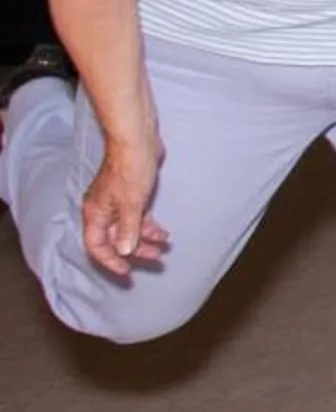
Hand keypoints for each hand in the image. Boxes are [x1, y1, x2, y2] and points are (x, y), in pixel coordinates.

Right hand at [79, 144, 168, 276]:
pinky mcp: (131, 193)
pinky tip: (163, 232)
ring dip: (145, 239)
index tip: (127, 272)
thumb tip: (123, 252)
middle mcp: (103, 209)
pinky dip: (148, 225)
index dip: (110, 261)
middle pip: (114, 239)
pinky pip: (137, 217)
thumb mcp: (131, 203)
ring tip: (164, 244)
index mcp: (95, 213)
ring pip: (128, 228)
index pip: (96, 245)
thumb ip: (127, 229)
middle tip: (156, 258)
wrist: (138, 139)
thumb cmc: (130, 168)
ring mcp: (117, 201)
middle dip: (134, 250)